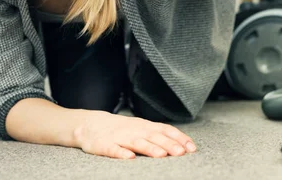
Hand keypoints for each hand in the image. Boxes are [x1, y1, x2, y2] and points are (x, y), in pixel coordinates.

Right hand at [73, 111, 195, 158]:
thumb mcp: (140, 128)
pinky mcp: (104, 145)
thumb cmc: (121, 129)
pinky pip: (113, 149)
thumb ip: (158, 135)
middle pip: (153, 136)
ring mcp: (119, 137)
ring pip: (136, 142)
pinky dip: (121, 153)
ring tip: (161, 155)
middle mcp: (134, 130)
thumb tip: (182, 145)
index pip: (165, 130)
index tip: (192, 148)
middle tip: (180, 153)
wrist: (90, 124)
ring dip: (149, 148)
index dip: (178, 138)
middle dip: (168, 144)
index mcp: (144, 126)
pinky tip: (129, 158)